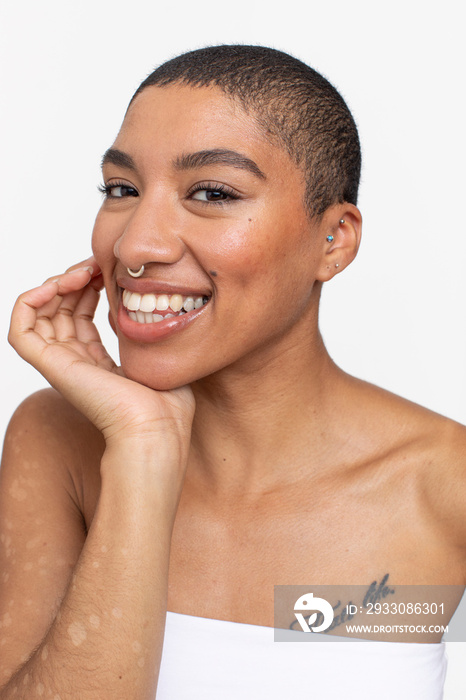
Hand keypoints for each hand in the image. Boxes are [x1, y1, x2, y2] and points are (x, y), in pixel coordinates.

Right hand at [9, 257, 194, 458]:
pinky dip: (29, 300)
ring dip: (56, 284)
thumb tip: (125, 304)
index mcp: (98, 362)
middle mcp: (75, 362)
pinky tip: (56, 286)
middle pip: (59, 309)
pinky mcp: (51, 365)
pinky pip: (20, 328)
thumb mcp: (155, 356)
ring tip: (82, 273)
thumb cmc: (166, 405)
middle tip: (97, 264)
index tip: (109, 269)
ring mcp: (61, 364)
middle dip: (76, 278)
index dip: (90, 285)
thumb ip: (138, 329)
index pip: (81, 313)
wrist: (156, 429)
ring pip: (38, 314)